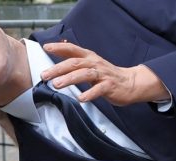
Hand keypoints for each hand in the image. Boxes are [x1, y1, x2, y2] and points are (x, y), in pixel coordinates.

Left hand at [42, 41, 166, 105]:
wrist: (130, 83)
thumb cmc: (107, 74)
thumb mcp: (92, 63)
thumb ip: (76, 57)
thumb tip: (61, 46)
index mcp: (90, 57)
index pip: (73, 49)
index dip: (59, 47)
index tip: (46, 47)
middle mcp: (95, 64)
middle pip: (75, 63)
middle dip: (58, 68)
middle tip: (45, 75)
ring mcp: (103, 75)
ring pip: (85, 74)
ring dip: (70, 79)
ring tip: (57, 85)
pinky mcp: (110, 86)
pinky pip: (98, 90)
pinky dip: (89, 94)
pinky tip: (81, 98)